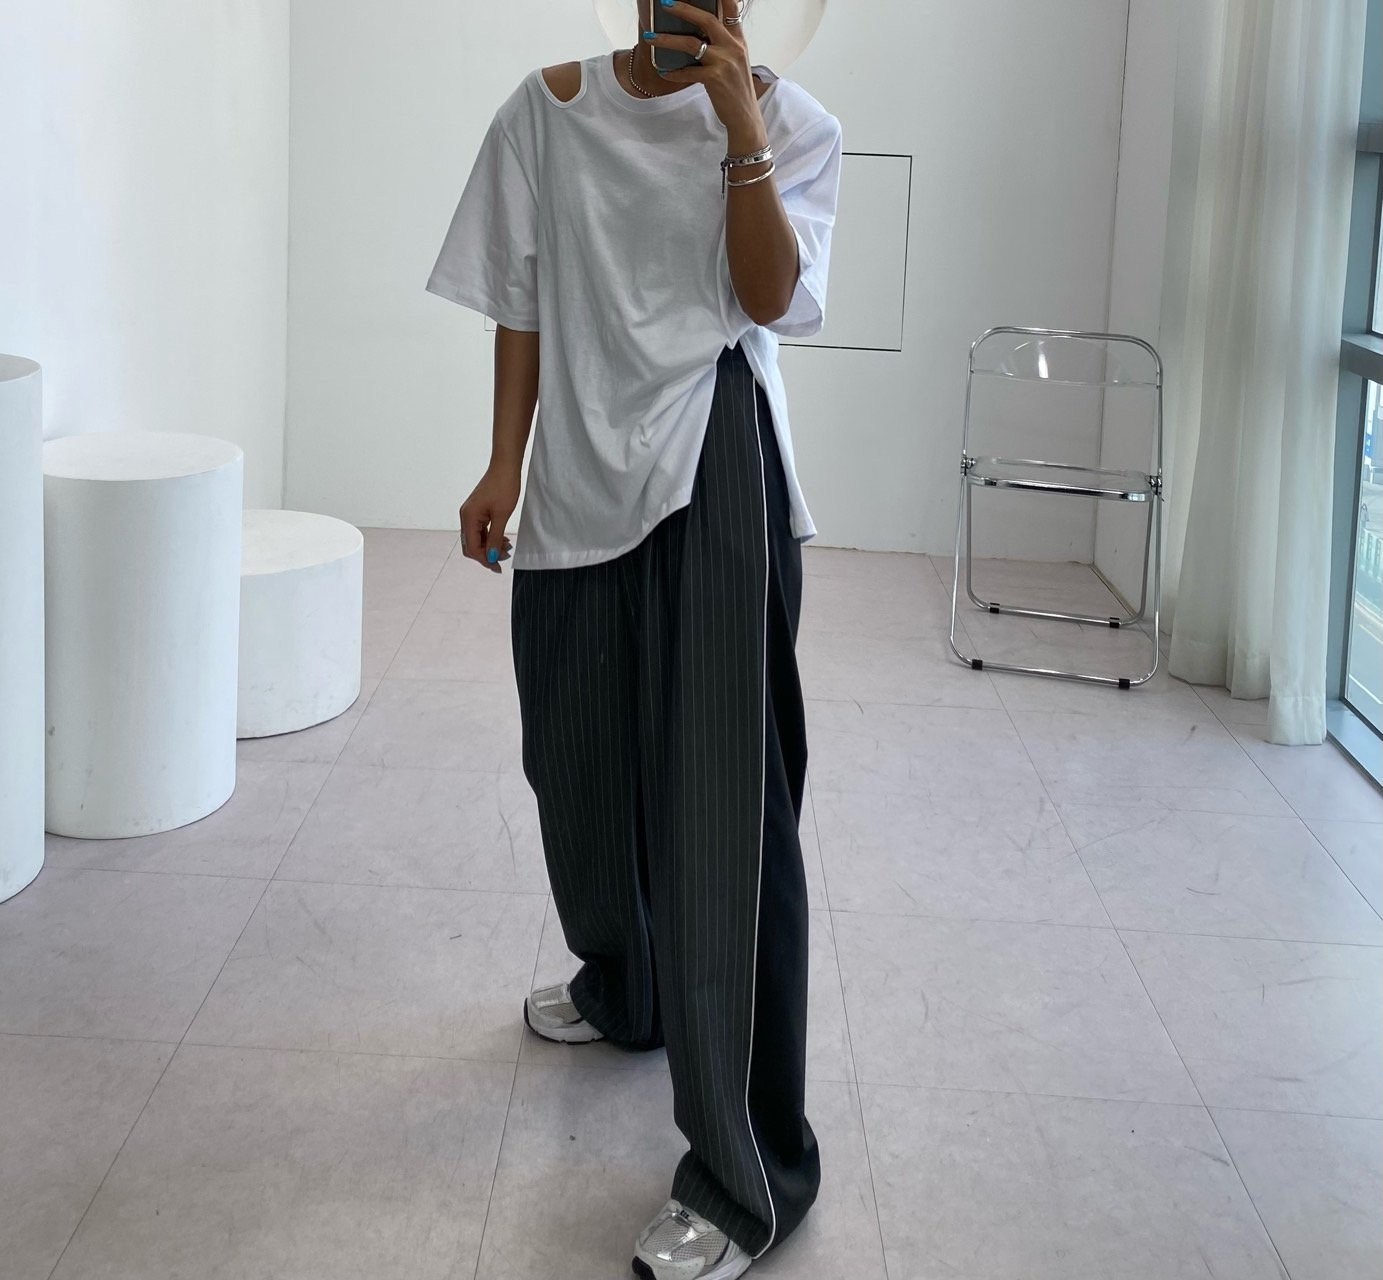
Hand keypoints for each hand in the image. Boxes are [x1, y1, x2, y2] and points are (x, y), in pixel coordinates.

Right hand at [458, 464, 517, 573]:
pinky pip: (480, 530)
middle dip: (486, 554)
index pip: (472, 547)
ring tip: (506, 548)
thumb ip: (495, 537)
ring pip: (476, 538)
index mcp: (468, 517)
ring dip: (489, 546)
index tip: (497, 566)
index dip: (484, 559)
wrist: (505, 466)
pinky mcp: (477, 511)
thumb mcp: (502, 515)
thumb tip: (491, 556)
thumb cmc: (504, 486)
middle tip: (503, 557)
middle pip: (471, 545)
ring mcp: (470, 513)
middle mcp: (466, 516)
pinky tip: (502, 540)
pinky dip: (490, 537)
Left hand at [644, 0, 763, 137]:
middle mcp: (733, 47)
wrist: (745, 117)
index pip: (731, 9)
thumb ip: (723, 44)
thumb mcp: (736, 61)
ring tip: (650, 37)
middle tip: (665, 3)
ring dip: (667, 40)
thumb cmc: (737, 90)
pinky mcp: (715, 79)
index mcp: (738, 40)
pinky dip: (674, 72)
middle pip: (707, 19)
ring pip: (691, 44)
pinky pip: (688, 72)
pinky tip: (663, 72)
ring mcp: (724, 63)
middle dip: (684, 9)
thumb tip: (700, 34)